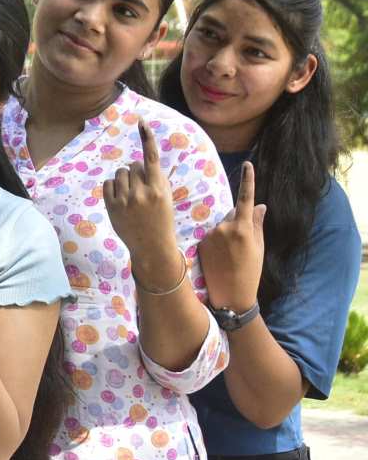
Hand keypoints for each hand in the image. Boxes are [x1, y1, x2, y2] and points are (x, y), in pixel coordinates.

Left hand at [103, 121, 181, 286]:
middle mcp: (142, 192)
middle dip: (137, 173)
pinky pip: (108, 183)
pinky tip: (121, 199)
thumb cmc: (161, 218)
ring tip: (132, 195)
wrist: (152, 246)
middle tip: (143, 189)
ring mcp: (125, 200)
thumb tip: (143, 160)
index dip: (147, 138)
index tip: (141, 121)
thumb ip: (156, 178)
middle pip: (134, 165)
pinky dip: (113, 187)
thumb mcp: (166, 197)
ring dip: (125, 179)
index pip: (151, 158)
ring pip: (120, 173)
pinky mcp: (112, 206)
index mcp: (159, 188)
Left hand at [198, 159, 265, 310]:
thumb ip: (257, 224)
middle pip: (230, 214)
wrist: (230, 294)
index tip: (248, 164)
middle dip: (236, 222)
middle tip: (240, 245)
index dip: (248, 181)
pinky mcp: (200, 242)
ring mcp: (210, 235)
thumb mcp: (258, 248)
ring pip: (219, 225)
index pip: (246, 199)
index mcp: (243, 228)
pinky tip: (218, 257)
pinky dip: (215, 241)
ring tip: (228, 255)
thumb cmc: (250, 272)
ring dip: (224, 233)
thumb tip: (260, 205)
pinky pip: (210, 235)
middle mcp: (224, 228)